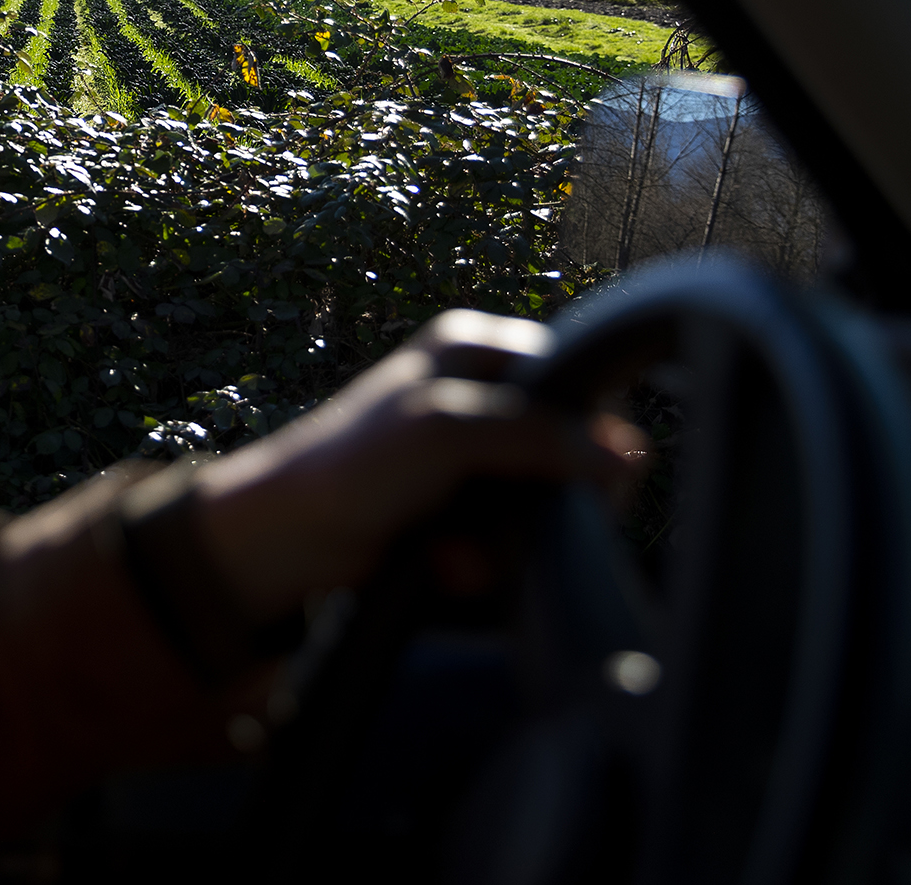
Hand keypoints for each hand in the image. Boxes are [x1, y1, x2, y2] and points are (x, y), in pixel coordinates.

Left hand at [188, 310, 644, 620]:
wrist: (289, 537)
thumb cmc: (350, 466)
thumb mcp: (445, 432)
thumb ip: (533, 436)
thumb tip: (621, 456)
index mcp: (475, 348)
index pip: (575, 376)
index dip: (589, 430)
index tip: (586, 480)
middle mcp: (481, 394)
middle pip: (569, 449)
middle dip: (542, 502)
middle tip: (505, 525)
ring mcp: (475, 456)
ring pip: (545, 505)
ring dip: (507, 542)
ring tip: (457, 551)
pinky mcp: (465, 509)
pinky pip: (512, 540)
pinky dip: (484, 561)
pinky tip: (446, 564)